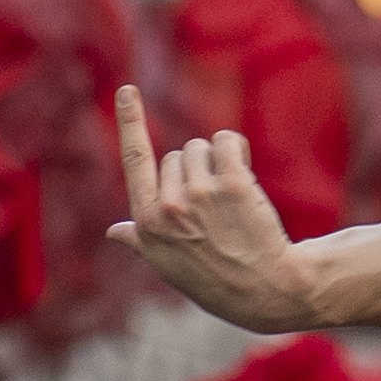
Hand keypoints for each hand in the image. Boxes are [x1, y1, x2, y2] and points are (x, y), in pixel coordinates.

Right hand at [107, 87, 316, 330]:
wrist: (266, 290)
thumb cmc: (215, 279)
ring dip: (217, 164)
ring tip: (231, 200)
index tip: (128, 90)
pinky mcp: (233, 184)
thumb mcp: (167, 265)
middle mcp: (169, 205)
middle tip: (215, 208)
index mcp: (147, 222)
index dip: (131, 122)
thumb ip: (140, 241)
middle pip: (177, 156)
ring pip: (203, 149)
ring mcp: (200, 193)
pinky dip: (235, 150)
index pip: (135, 161)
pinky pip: (227, 142)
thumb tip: (114, 231)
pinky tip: (243, 174)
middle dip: (195, 172)